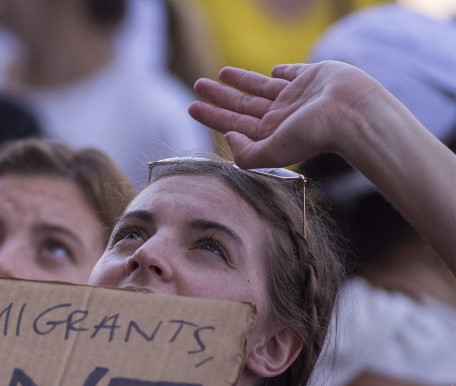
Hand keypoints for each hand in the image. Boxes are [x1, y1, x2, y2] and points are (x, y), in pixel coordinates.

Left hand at [188, 61, 386, 169]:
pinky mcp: (313, 77)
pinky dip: (280, 72)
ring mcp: (296, 97)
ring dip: (240, 80)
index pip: (232, 124)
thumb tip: (228, 138)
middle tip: (197, 85)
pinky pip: (291, 73)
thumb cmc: (315, 134)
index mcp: (270, 135)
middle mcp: (280, 117)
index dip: (211, 116)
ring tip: (219, 73)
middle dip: (219, 96)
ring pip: (259, 87)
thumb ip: (247, 153)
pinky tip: (270, 71)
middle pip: (241, 105)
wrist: (354, 112)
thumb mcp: (274, 151)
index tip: (192, 106)